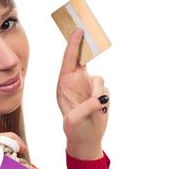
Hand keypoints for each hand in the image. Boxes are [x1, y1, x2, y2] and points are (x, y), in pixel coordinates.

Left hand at [56, 28, 109, 156]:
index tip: (78, 30)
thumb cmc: (74, 128)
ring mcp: (89, 86)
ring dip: (97, 92)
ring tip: (96, 107)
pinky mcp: (101, 92)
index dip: (73, 44)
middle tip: (89, 30)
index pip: (69, 60)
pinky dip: (103, 99)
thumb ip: (85, 108)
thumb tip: (100, 98)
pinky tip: (99, 110)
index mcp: (64, 84)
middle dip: (86, 45)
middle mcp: (76, 81)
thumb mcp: (74, 120)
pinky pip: (105, 90)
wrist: (86, 138)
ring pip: (98, 79)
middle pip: (83, 58)